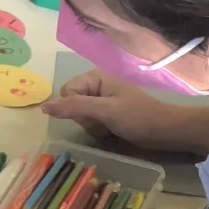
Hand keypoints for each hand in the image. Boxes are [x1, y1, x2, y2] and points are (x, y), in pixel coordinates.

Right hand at [41, 69, 202, 153]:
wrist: (165, 132)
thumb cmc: (138, 117)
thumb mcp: (105, 110)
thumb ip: (74, 107)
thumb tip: (43, 107)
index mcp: (95, 77)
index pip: (66, 92)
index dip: (74, 106)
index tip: (94, 113)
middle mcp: (95, 86)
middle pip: (69, 104)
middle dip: (84, 118)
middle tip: (103, 121)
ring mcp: (99, 100)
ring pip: (77, 116)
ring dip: (91, 126)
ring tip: (109, 127)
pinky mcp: (104, 113)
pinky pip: (87, 122)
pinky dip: (97, 129)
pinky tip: (111, 130)